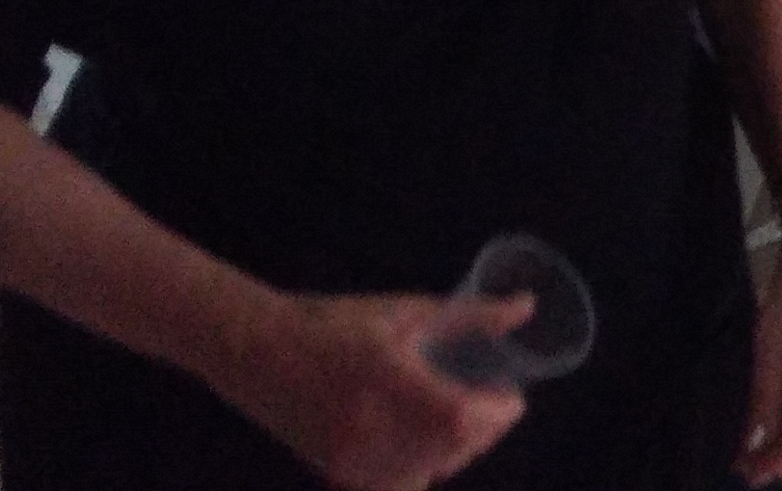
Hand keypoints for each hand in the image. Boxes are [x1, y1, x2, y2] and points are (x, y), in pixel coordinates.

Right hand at [208, 290, 528, 490]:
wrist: (255, 352)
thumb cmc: (334, 323)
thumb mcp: (402, 312)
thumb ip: (468, 317)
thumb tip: (526, 307)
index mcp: (385, 377)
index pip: (457, 415)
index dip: (497, 415)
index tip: (514, 399)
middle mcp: (368, 424)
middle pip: (451, 447)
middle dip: (485, 430)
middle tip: (496, 406)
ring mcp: (351, 456)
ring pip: (429, 470)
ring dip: (457, 449)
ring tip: (464, 421)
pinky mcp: (340, 472)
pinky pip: (400, 482)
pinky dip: (423, 468)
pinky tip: (427, 446)